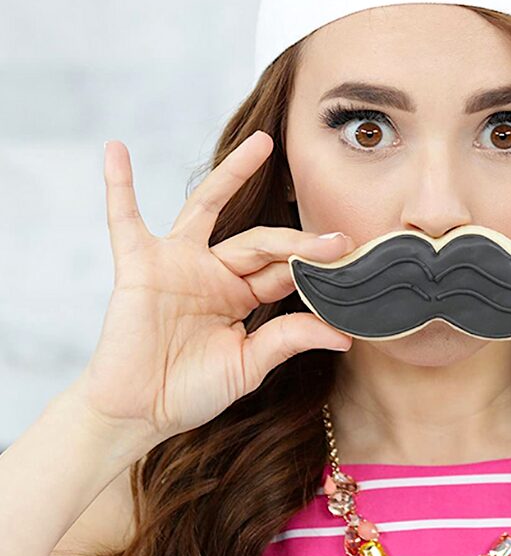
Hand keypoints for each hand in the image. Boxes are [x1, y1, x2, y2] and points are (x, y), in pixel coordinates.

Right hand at [66, 130, 353, 452]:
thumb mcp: (248, 365)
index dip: (313, 267)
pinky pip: (124, 219)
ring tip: (263, 143)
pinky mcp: (141, 265)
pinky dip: (119, 186)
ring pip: (209, 207)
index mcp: (241, 295)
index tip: (349, 263)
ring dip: (234, 173)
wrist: (138, 412)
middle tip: (337, 241)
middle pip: (261, 242)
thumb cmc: (190, 390)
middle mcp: (214, 271)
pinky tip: (116, 150)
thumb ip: (288, 340)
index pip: (283, 271)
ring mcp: (177, 262)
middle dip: (298, 241)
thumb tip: (344, 336)